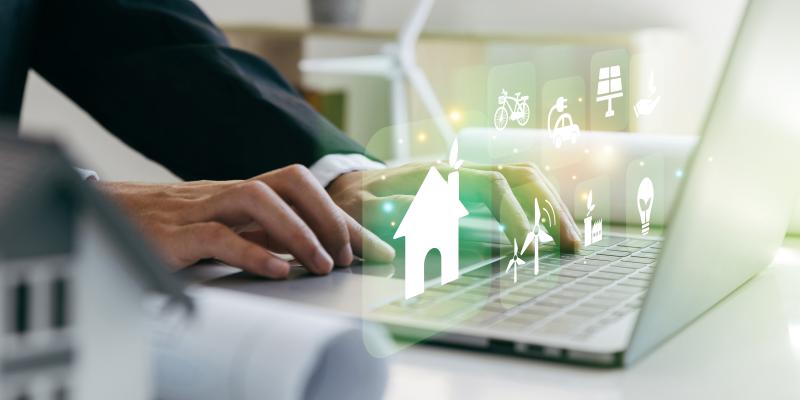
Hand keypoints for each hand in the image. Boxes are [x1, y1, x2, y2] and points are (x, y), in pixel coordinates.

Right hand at [99, 164, 394, 277]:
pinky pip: (218, 236)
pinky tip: (277, 272)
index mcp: (248, 191)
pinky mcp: (176, 234)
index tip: (379, 251)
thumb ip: (270, 233)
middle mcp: (231, 192)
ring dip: (298, 232)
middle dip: (327, 215)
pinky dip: (252, 253)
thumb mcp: (232, 226)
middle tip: (347, 256)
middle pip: (290, 180)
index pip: (307, 191)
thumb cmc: (180, 225)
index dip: (345, 218)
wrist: (112, 217)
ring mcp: (203, 208)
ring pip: (257, 199)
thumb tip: (322, 252)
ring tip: (321, 265)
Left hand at [327, 162, 581, 251]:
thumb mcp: (359, 210)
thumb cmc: (351, 203)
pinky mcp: (469, 187)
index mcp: (436, 175)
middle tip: (571, 245)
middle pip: (519, 174)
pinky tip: (548, 230)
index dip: (516, 214)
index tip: (530, 247)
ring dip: (550, 205)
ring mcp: (465, 175)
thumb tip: (436, 218)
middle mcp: (457, 169)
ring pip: (522, 177)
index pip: (492, 185)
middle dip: (549, 207)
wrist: (344, 185)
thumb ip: (391, 212)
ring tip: (570, 240)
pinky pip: (514, 188)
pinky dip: (537, 206)